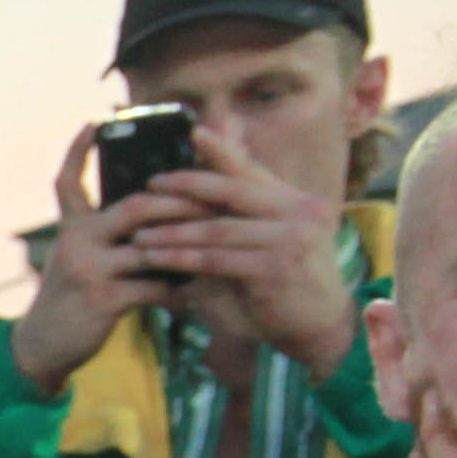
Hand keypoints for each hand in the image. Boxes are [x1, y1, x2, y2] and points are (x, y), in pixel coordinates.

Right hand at [7, 125, 201, 394]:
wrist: (41, 348)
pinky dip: (178, 293)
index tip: (91, 123)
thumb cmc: (71, 303)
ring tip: (217, 248)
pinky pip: (154, 287)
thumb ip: (105, 238)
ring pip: (151, 247)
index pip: (68, 182)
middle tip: (214, 204)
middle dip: (180, 204)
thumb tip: (152, 217)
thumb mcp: (79, 262)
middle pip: (135, 206)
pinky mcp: (101, 299)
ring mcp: (87, 269)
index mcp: (71, 229)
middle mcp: (76, 242)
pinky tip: (194, 298)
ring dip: (189, 249)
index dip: (78, 152)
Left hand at [123, 150, 360, 373]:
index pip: (254, 169)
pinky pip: (217, 259)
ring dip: (173, 232)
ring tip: (139, 235)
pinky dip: (182, 258)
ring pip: (218, 228)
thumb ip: (240, 219)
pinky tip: (156, 258)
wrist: (316, 325)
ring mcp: (291, 238)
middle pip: (234, 190)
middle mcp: (299, 211)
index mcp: (295, 201)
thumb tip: (195, 193)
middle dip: (188, 185)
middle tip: (150, 185)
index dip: (223, 149)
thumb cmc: (282, 285)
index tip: (193, 132)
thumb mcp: (266, 244)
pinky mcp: (276, 268)